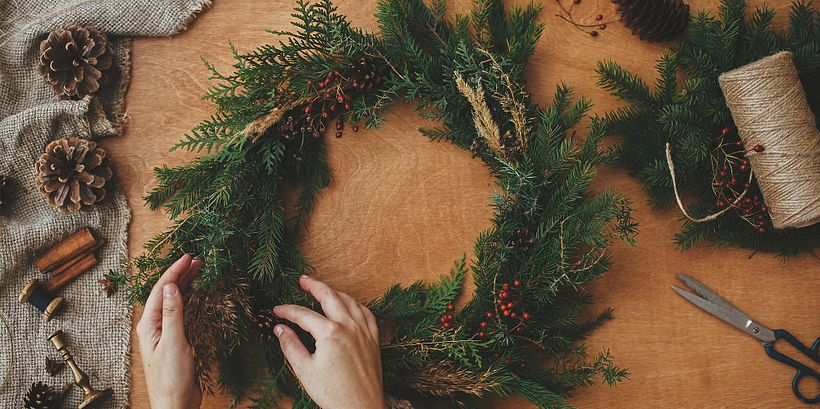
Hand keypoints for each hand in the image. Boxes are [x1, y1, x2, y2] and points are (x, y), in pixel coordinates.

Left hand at [136, 254, 202, 408]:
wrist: (176, 404)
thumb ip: (172, 313)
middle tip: (197, 260)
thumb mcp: (173, 343)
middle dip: (180, 275)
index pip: (160, 290)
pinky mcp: (176, 339)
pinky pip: (182, 313)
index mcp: (148, 325)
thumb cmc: (171, 378)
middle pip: (166, 293)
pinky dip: (191, 301)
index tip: (187, 257)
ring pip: (175, 302)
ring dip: (186, 286)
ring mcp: (165, 332)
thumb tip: (170, 286)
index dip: (173, 272)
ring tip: (199, 271)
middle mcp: (154, 326)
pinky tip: (199, 295)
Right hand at [274, 275, 385, 408]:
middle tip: (302, 280)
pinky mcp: (374, 339)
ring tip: (323, 289)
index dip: (287, 311)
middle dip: (314, 286)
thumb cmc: (333, 393)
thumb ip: (290, 346)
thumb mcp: (304, 370)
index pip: (303, 314)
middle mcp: (349, 326)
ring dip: (335, 292)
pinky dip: (355, 304)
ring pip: (349, 301)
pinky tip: (350, 305)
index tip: (277, 310)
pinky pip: (366, 313)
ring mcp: (364, 331)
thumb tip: (280, 329)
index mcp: (330, 332)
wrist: (360, 408)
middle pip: (329, 296)